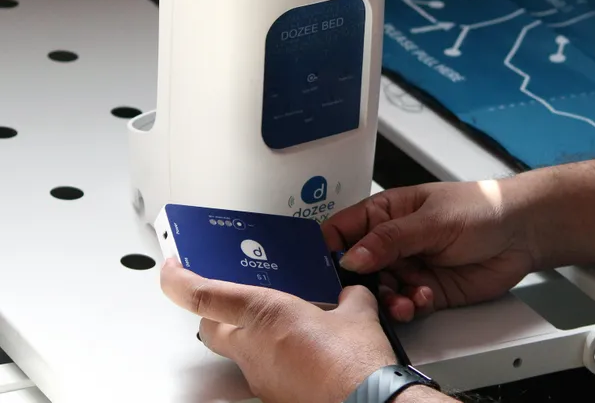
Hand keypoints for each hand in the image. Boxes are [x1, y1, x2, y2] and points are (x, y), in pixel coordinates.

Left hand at [159, 258, 395, 402]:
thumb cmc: (355, 363)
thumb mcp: (358, 312)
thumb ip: (347, 296)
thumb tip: (350, 294)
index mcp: (266, 315)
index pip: (203, 296)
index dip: (179, 280)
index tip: (172, 269)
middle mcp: (254, 349)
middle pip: (211, 328)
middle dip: (215, 311)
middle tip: (230, 296)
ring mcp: (261, 378)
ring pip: (240, 351)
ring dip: (254, 336)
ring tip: (288, 324)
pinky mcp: (275, 397)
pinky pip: (266, 371)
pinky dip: (278, 358)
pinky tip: (308, 353)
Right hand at [323, 180, 536, 322]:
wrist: (522, 232)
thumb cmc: (481, 207)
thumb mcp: (432, 219)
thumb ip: (390, 239)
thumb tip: (351, 257)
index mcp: (386, 213)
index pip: (342, 230)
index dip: (328, 249)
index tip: (325, 270)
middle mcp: (392, 242)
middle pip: (356, 269)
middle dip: (358, 284)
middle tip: (366, 293)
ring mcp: (409, 267)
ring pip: (379, 292)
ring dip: (387, 300)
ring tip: (405, 299)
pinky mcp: (425, 291)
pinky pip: (404, 306)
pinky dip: (409, 307)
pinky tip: (423, 298)